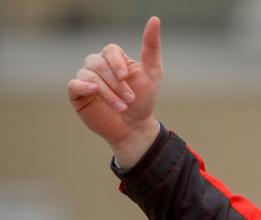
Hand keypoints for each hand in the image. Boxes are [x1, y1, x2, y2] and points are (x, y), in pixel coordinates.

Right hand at [67, 16, 163, 167]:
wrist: (135, 128)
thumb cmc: (144, 100)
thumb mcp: (153, 73)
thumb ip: (151, 47)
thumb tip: (154, 19)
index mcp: (115, 59)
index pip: (110, 50)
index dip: (117, 63)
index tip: (127, 77)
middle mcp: (98, 66)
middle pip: (98, 63)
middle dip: (116, 83)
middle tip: (130, 99)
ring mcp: (86, 79)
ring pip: (89, 76)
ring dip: (107, 92)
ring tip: (122, 106)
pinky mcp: (78, 94)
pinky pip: (74, 84)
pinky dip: (83, 86)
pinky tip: (93, 92)